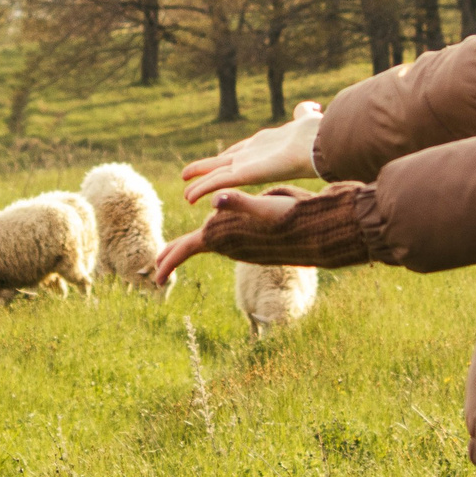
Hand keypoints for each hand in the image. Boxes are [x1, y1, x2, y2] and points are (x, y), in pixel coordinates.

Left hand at [148, 189, 295, 288]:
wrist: (319, 232)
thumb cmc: (292, 219)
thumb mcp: (265, 205)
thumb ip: (240, 202)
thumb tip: (216, 198)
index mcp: (226, 238)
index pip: (188, 248)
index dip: (170, 261)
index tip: (155, 278)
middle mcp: (231, 245)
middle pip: (194, 249)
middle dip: (174, 255)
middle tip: (156, 265)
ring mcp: (242, 246)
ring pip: (209, 244)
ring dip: (191, 246)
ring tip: (176, 248)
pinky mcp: (253, 243)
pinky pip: (224, 241)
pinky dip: (210, 239)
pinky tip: (214, 233)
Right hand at [179, 101, 322, 203]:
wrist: (318, 147)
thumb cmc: (313, 135)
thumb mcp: (303, 120)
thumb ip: (303, 114)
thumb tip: (310, 107)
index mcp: (262, 145)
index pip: (238, 153)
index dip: (226, 158)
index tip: (216, 162)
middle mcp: (252, 158)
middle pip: (222, 165)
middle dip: (205, 173)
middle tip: (189, 180)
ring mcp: (248, 167)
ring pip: (217, 177)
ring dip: (201, 185)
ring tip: (186, 196)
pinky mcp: (246, 175)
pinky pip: (218, 182)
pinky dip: (202, 188)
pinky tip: (189, 196)